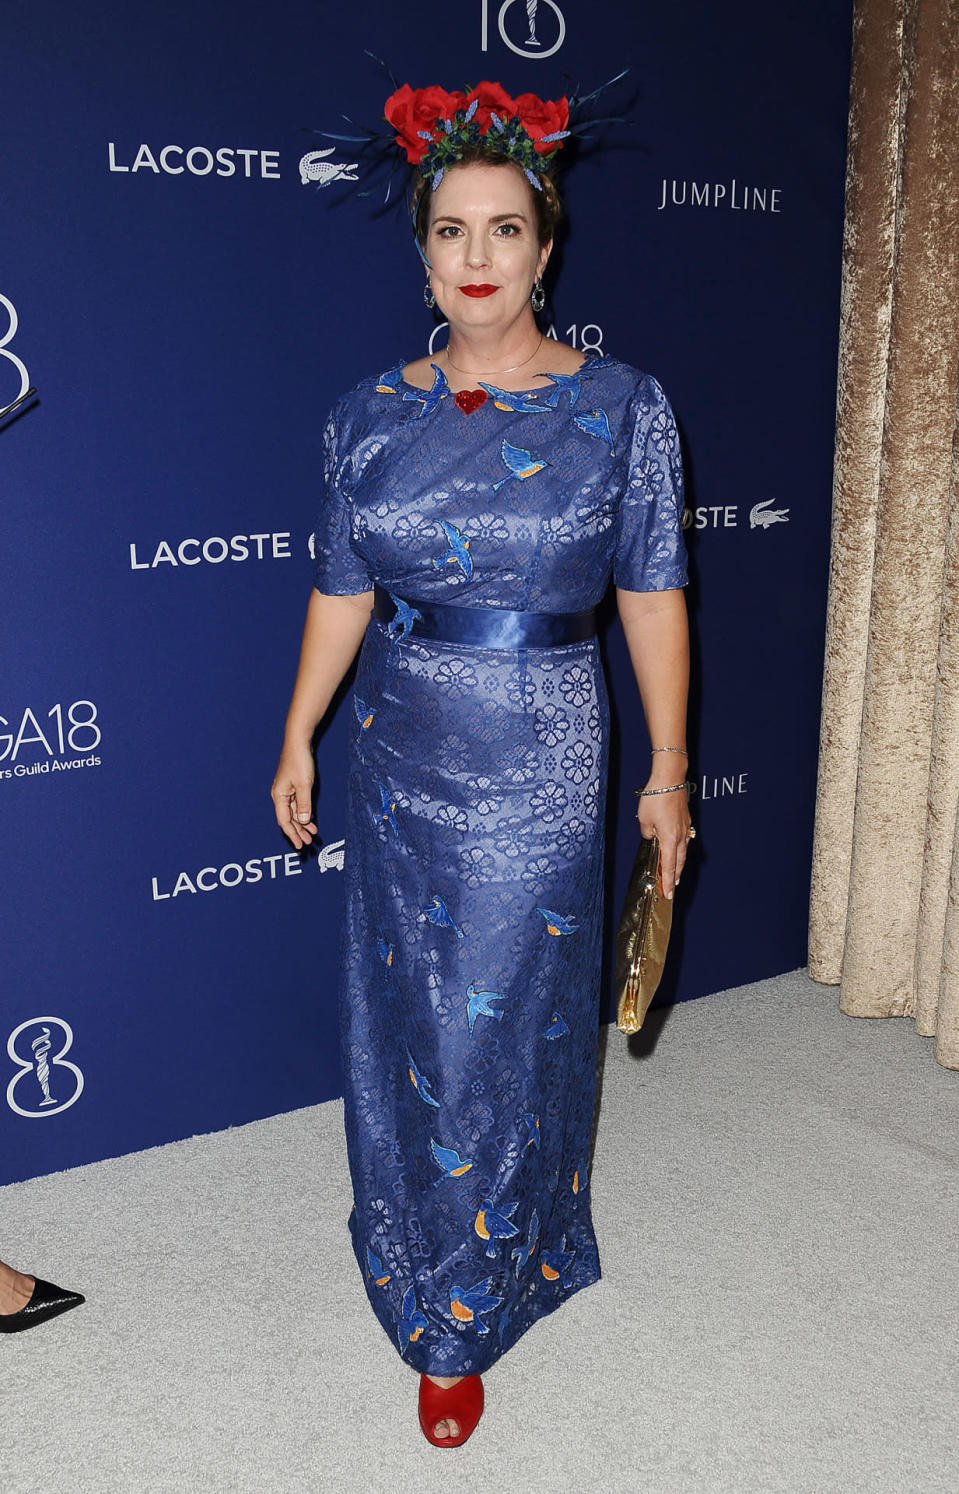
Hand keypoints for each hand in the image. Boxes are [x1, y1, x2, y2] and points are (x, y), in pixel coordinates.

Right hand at [271, 742, 317, 848]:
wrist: (298, 741)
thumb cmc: (299, 761)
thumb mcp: (304, 785)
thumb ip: (304, 804)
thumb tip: (302, 822)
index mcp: (279, 796)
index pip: (284, 821)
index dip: (292, 834)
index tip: (300, 845)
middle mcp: (280, 795)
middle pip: (288, 819)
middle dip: (298, 832)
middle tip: (308, 843)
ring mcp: (286, 790)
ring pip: (293, 813)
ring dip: (302, 824)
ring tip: (312, 834)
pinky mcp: (293, 786)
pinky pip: (297, 804)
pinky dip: (304, 813)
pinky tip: (311, 820)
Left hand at [636, 781, 692, 899]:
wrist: (670, 779)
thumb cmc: (656, 797)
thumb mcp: (644, 819)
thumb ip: (647, 832)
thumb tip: (651, 836)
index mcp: (670, 838)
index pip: (669, 866)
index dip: (668, 881)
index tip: (668, 893)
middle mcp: (680, 836)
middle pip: (679, 862)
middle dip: (675, 876)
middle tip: (672, 888)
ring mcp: (685, 828)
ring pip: (683, 852)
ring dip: (679, 864)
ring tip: (676, 874)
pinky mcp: (686, 820)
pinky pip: (684, 840)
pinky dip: (680, 850)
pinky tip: (678, 851)